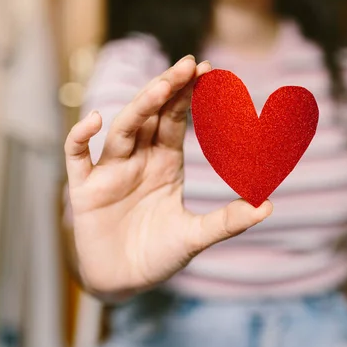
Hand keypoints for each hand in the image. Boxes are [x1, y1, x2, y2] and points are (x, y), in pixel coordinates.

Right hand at [64, 55, 272, 297]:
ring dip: (140, 105)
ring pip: (122, 129)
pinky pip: (77, 157)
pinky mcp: (85, 189)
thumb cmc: (159, 255)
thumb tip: (269, 206)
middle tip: (189, 64)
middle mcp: (139, 159)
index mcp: (165, 163)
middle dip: (168, 89)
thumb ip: (228, 221)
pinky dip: (80, 137)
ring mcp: (110, 171)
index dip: (189, 95)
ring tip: (161, 86)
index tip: (208, 70)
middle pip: (151, 115)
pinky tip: (94, 120)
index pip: (176, 120)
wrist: (123, 283)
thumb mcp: (195, 237)